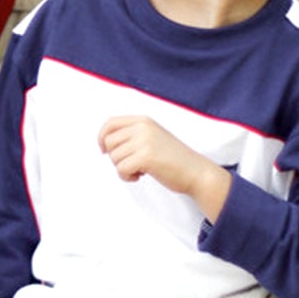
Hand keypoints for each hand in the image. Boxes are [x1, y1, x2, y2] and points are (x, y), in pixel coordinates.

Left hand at [97, 114, 229, 220]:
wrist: (196, 172)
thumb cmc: (173, 158)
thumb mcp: (152, 137)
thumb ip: (132, 135)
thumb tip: (104, 141)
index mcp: (143, 120)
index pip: (110, 123)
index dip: (102, 137)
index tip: (104, 150)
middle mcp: (143, 127)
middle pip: (108, 142)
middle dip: (115, 157)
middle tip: (132, 164)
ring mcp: (144, 141)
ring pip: (114, 158)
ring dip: (123, 169)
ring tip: (140, 170)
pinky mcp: (146, 157)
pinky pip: (121, 169)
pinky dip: (127, 177)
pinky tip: (140, 176)